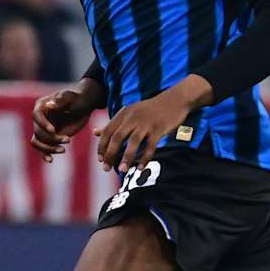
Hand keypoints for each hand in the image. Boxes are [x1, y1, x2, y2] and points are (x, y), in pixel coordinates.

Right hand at [30, 84, 99, 162]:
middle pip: (38, 131)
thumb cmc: (77, 99)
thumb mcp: (70, 98)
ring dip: (48, 148)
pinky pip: (42, 149)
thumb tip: (49, 105)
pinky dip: (45, 154)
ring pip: (37, 142)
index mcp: (42, 105)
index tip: (53, 130)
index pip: (36, 115)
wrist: (83, 106)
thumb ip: (60, 101)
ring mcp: (43, 129)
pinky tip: (51, 160)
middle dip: (51, 138)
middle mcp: (39, 118)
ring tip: (63, 150)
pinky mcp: (49, 139)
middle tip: (68, 140)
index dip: (43, 124)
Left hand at [95, 75, 210, 172]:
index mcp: (124, 114)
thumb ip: (113, 124)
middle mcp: (133, 118)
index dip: (102, 146)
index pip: (108, 131)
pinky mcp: (159, 129)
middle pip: (117, 137)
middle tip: (106, 168)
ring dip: (126, 157)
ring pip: (133, 142)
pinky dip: (145, 158)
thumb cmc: (150, 109)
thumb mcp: (129, 113)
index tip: (100, 159)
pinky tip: (140, 167)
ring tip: (121, 170)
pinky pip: (150, 146)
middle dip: (110, 154)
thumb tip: (95, 133)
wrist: (174, 100)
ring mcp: (146, 123)